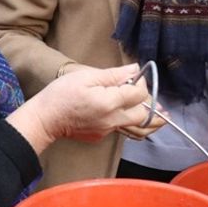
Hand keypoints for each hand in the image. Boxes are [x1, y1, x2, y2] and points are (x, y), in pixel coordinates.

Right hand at [14, 64, 164, 148]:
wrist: (45, 119)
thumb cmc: (61, 94)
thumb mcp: (86, 76)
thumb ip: (114, 75)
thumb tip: (135, 70)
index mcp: (109, 102)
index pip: (139, 94)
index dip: (141, 84)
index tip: (134, 78)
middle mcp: (112, 120)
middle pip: (144, 115)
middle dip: (151, 105)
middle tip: (151, 98)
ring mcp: (107, 130)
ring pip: (137, 129)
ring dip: (150, 123)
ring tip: (163, 118)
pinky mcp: (101, 136)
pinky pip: (122, 131)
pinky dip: (131, 125)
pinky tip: (132, 118)